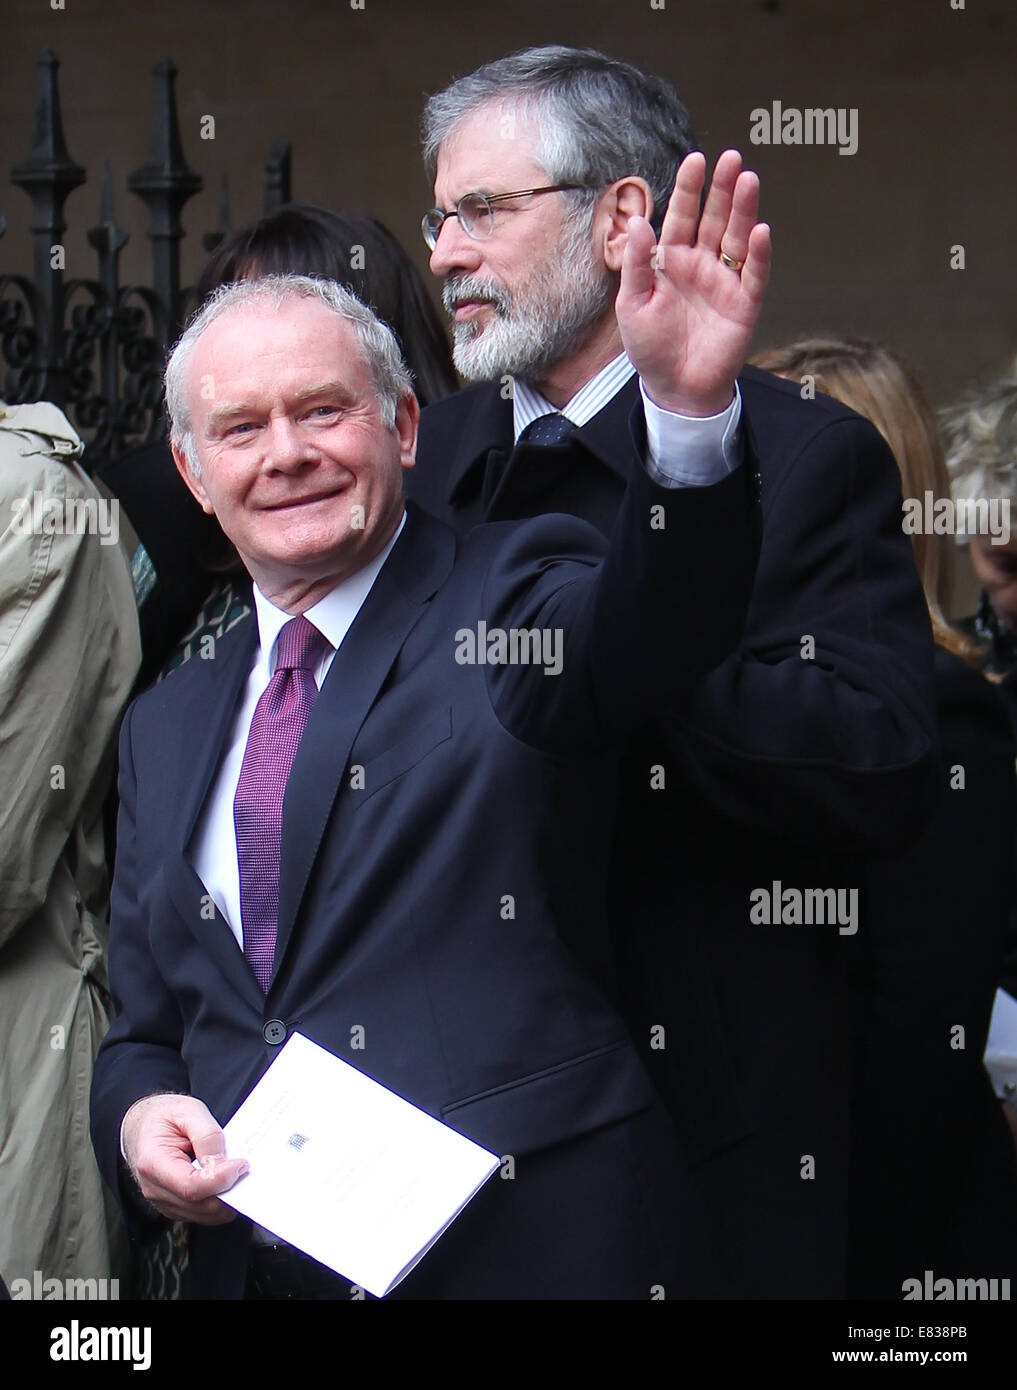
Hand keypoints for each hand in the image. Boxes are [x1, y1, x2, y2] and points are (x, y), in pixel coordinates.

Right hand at [122, 1093, 248, 1224]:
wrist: (144, 1126)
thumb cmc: (164, 1117)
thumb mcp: (188, 1111)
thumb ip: (208, 1136)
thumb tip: (226, 1163)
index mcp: (153, 1163)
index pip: (191, 1187)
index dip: (221, 1179)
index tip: (241, 1164)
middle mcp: (155, 1189)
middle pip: (202, 1205)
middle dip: (229, 1189)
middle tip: (244, 1167)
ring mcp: (164, 1202)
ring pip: (206, 1214)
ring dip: (227, 1197)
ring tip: (236, 1172)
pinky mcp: (175, 1207)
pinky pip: (204, 1214)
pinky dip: (220, 1201)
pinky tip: (225, 1180)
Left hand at [615, 149, 771, 416]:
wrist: (675, 388)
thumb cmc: (650, 348)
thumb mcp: (632, 304)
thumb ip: (637, 263)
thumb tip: (638, 221)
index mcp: (671, 261)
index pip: (682, 217)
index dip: (689, 189)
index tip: (695, 160)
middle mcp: (701, 265)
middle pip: (714, 218)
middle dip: (721, 189)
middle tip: (730, 158)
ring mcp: (724, 282)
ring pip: (736, 238)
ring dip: (743, 210)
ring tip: (747, 180)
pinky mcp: (744, 304)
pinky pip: (754, 274)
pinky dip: (758, 253)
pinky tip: (760, 230)